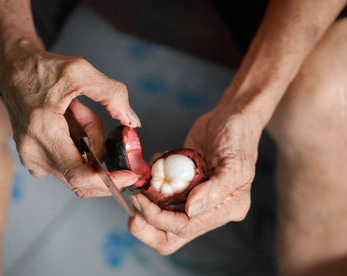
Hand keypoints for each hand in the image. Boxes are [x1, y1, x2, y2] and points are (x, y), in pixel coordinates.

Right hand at [0, 45, 140, 196]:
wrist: (13, 68)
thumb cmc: (42, 69)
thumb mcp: (81, 71)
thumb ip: (112, 95)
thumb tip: (133, 122)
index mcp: (43, 132)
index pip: (79, 175)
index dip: (108, 181)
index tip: (128, 175)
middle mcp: (33, 152)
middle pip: (83, 172)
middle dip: (98, 150)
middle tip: (94, 119)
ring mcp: (31, 158)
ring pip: (78, 165)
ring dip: (87, 141)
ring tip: (74, 111)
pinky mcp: (33, 158)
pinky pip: (67, 162)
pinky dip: (77, 145)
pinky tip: (68, 122)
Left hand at [128, 105, 261, 253]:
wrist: (231, 116)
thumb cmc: (238, 137)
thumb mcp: (234, 163)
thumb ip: (215, 190)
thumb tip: (192, 210)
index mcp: (226, 209)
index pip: (186, 227)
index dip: (159, 218)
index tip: (140, 199)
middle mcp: (209, 209)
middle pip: (171, 235)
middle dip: (147, 226)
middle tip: (133, 205)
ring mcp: (194, 197)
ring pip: (162, 218)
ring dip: (145, 206)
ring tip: (141, 183)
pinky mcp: (183, 184)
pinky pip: (161, 194)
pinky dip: (150, 184)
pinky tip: (153, 167)